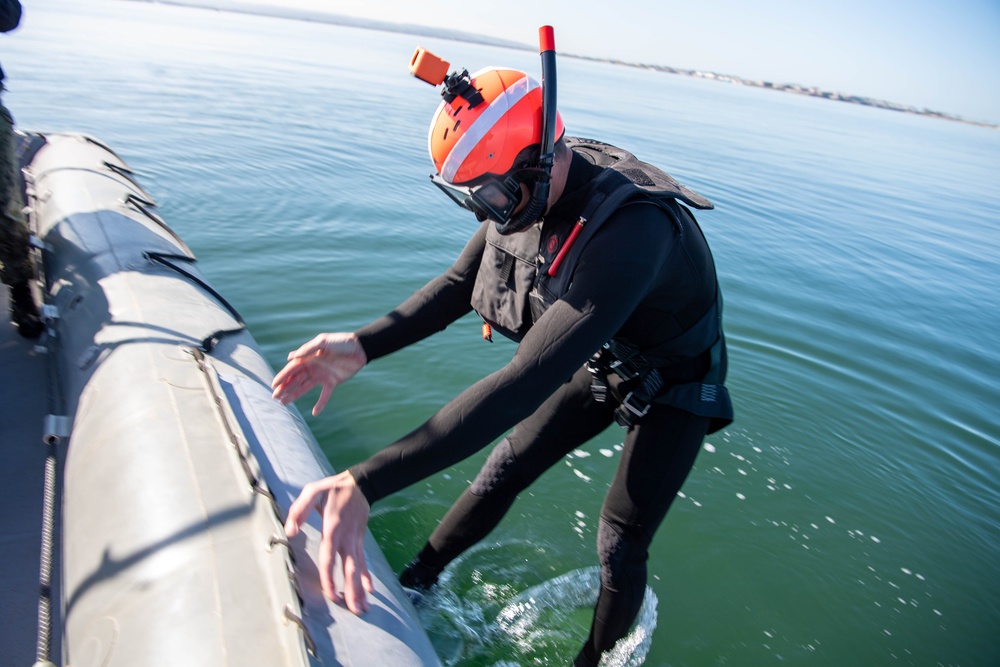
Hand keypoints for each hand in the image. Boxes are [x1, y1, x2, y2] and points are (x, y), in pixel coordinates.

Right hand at [271, 332, 366, 415]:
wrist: (360, 348)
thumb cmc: (341, 342)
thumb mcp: (323, 342)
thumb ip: (308, 349)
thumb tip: (290, 357)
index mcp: (309, 357)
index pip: (292, 368)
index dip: (283, 376)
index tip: (274, 385)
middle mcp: (313, 367)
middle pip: (296, 379)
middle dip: (285, 387)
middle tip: (275, 396)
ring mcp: (322, 375)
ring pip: (305, 387)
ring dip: (295, 395)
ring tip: (284, 403)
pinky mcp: (333, 382)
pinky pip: (325, 395)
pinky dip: (320, 404)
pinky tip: (314, 413)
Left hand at [284, 471, 374, 612]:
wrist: (360, 483)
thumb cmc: (332, 488)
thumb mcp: (312, 491)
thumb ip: (298, 510)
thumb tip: (290, 531)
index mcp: (333, 529)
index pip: (330, 558)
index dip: (330, 577)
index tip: (331, 594)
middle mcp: (347, 539)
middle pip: (349, 569)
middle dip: (352, 590)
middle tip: (355, 610)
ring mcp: (355, 540)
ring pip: (358, 568)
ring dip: (360, 589)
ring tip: (363, 608)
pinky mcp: (360, 540)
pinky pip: (364, 561)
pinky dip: (367, 576)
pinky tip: (370, 590)